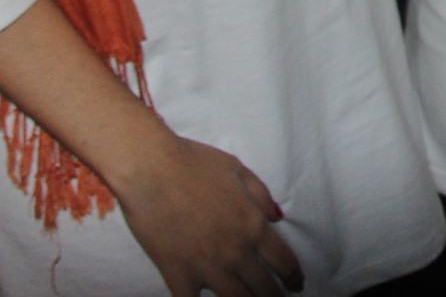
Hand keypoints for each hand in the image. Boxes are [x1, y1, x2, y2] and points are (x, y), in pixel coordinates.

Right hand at [114, 134, 303, 296]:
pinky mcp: (178, 275)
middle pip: (264, 288)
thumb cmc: (194, 162)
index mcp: (253, 225)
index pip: (284, 262)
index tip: (295, 284)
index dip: (293, 277)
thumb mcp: (237, 169)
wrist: (151, 167)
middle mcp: (236, 251)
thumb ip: (261, 195)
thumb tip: (277, 217)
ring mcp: (208, 267)